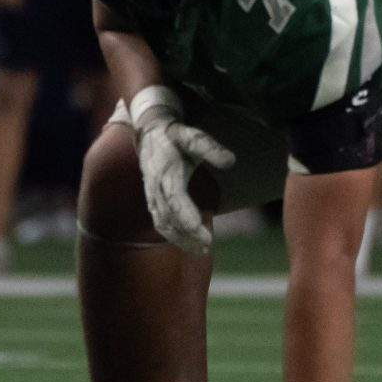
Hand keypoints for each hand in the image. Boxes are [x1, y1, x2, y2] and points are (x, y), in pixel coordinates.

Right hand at [130, 91, 232, 254]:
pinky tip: (189, 244)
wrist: (150, 132)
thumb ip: (210, 148)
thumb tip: (231, 161)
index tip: (204, 234)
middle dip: (188, 234)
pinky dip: (174, 236)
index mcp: (166, 172)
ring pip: (163, 224)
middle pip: (170, 218)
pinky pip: (160, 223)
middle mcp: (156, 187)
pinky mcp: (153, 201)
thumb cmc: (175, 135)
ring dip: (181, 239)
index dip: (188, 219)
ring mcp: (152, 196)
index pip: (176, 201)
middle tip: (208, 246)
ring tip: (202, 250)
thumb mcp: (192, 136)